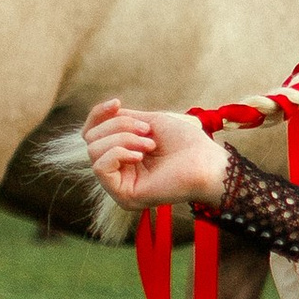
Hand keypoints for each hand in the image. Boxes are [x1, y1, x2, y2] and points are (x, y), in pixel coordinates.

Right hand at [82, 98, 226, 210]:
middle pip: (91, 139)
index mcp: (122, 155)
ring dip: (123, 138)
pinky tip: (141, 156)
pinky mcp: (123, 196)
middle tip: (147, 131)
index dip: (98, 115)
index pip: (91, 133)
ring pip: (94, 151)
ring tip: (150, 144)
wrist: (207, 162)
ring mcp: (118, 186)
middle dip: (119, 126)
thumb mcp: (149, 121)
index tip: (116, 102)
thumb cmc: (186, 143)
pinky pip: (100, 167)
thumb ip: (122, 120)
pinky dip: (119, 153)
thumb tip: (101, 116)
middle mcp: (117, 172)